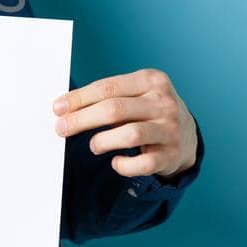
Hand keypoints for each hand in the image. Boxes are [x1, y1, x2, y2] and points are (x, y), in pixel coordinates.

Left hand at [52, 68, 196, 178]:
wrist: (187, 136)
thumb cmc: (149, 112)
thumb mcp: (136, 94)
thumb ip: (107, 97)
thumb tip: (65, 108)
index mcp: (151, 80)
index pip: (108, 87)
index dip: (79, 99)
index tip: (58, 108)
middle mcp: (164, 103)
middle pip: (115, 109)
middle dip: (82, 119)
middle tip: (62, 128)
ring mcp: (170, 129)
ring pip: (130, 134)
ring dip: (103, 141)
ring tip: (94, 145)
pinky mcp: (171, 155)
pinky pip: (143, 164)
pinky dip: (123, 166)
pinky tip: (116, 162)